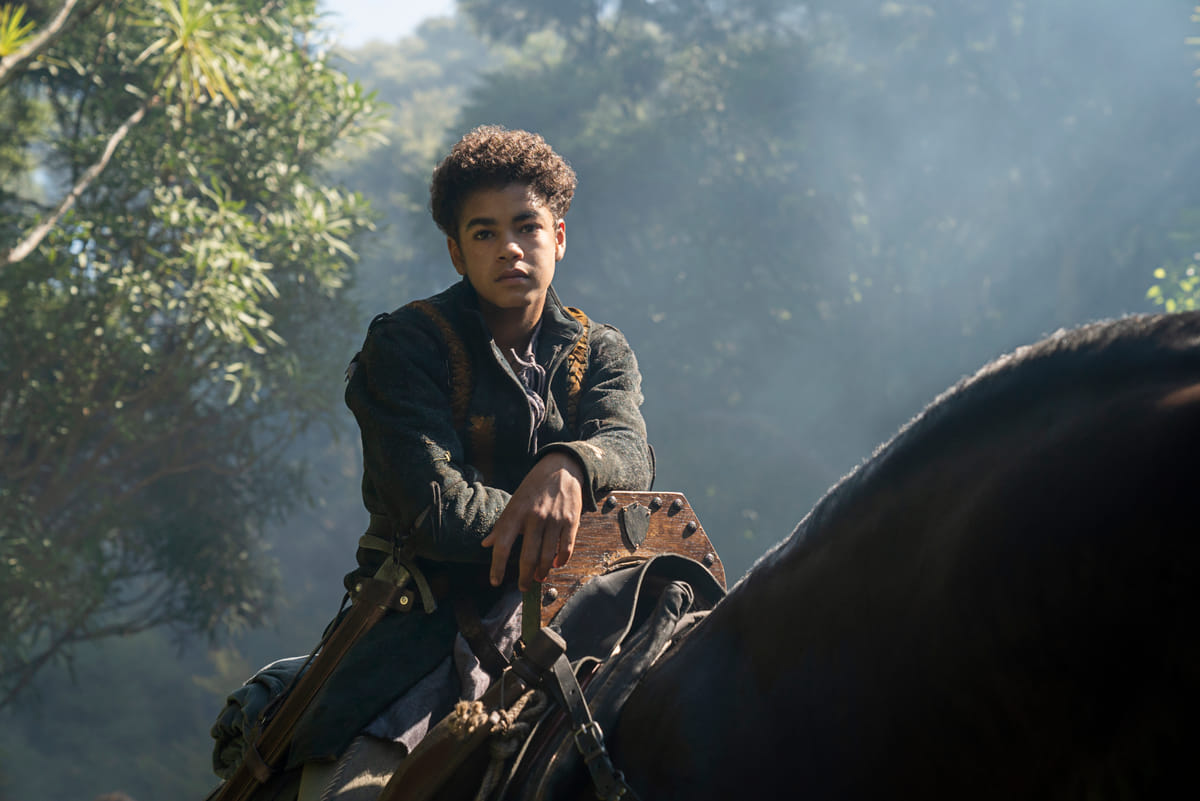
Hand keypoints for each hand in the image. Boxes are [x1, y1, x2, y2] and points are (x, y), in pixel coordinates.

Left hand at [481, 452, 584, 590]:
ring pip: (548, 556)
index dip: (497, 567)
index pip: (502, 545)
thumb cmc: (533, 488)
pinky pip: (566, 548)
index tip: (495, 582)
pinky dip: (561, 560)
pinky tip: (556, 565)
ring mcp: (554, 520)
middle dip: (524, 577)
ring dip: (542, 572)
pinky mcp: (571, 521)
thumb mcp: (514, 502)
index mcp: (516, 512)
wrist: (561, 468)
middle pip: (528, 556)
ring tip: (538, 578)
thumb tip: (485, 544)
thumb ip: (502, 525)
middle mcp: (534, 517)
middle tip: (522, 587)